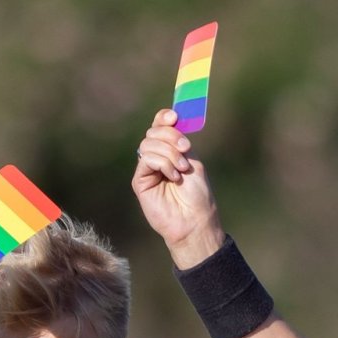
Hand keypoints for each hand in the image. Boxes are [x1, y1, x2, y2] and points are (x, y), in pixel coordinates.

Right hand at [132, 109, 225, 267]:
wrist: (194, 219)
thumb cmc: (198, 194)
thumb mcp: (193, 162)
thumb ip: (180, 143)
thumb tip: (171, 120)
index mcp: (171, 150)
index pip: (160, 126)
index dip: (164, 118)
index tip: (174, 117)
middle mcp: (157, 157)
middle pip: (153, 132)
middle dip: (171, 137)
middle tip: (185, 149)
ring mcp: (147, 169)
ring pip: (148, 144)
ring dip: (169, 153)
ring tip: (181, 170)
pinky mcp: (140, 181)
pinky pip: (146, 159)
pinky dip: (162, 164)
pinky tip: (173, 176)